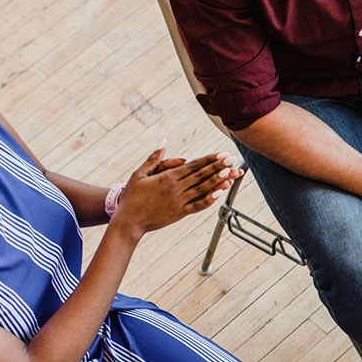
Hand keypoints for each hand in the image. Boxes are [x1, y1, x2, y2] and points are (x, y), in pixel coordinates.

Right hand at [114, 146, 241, 235]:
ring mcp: (179, 202)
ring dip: (217, 181)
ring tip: (231, 173)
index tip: (222, 153)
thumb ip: (154, 158)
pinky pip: (197, 206)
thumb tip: (164, 141)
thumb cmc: (132, 195)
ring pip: (202, 190)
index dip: (209, 159)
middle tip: (232, 159)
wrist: (129, 220)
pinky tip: (219, 194)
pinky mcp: (179, 214)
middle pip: (201, 176)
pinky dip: (209, 200)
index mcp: (167, 177)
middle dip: (218, 166)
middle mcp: (176, 189)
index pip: (193, 165)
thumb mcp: (140, 173)